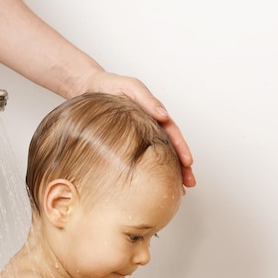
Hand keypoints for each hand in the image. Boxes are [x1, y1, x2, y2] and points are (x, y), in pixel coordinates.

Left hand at [80, 70, 194, 186]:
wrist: (88, 88)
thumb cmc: (111, 86)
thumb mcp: (131, 87)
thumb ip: (148, 100)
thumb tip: (163, 115)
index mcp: (154, 116)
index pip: (172, 134)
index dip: (181, 148)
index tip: (188, 162)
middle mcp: (150, 128)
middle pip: (170, 150)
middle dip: (182, 167)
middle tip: (189, 183)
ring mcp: (139, 138)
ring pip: (158, 157)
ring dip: (170, 173)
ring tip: (178, 190)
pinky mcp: (126, 144)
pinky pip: (140, 160)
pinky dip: (148, 172)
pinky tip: (150, 185)